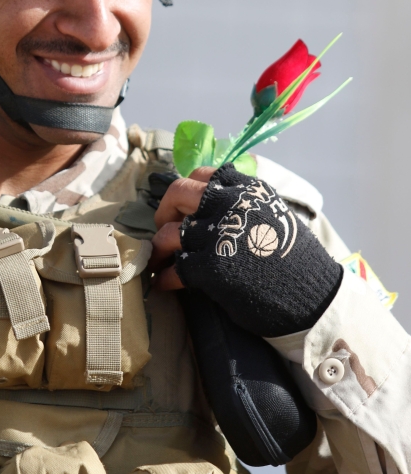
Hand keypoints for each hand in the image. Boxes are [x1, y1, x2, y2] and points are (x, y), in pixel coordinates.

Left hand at [173, 163, 342, 336]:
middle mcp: (231, 204)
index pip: (202, 175)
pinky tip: (164, 283)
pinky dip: (165, 277)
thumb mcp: (274, 215)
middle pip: (177, 194)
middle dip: (164, 212)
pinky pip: (174, 268)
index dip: (186, 192)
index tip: (182, 208)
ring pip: (169, 233)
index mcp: (248, 189)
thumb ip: (244, 205)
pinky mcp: (211, 268)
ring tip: (159, 261)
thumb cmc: (296, 261)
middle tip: (164, 230)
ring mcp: (219, 235)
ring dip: (159, 249)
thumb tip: (209, 208)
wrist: (314, 298)